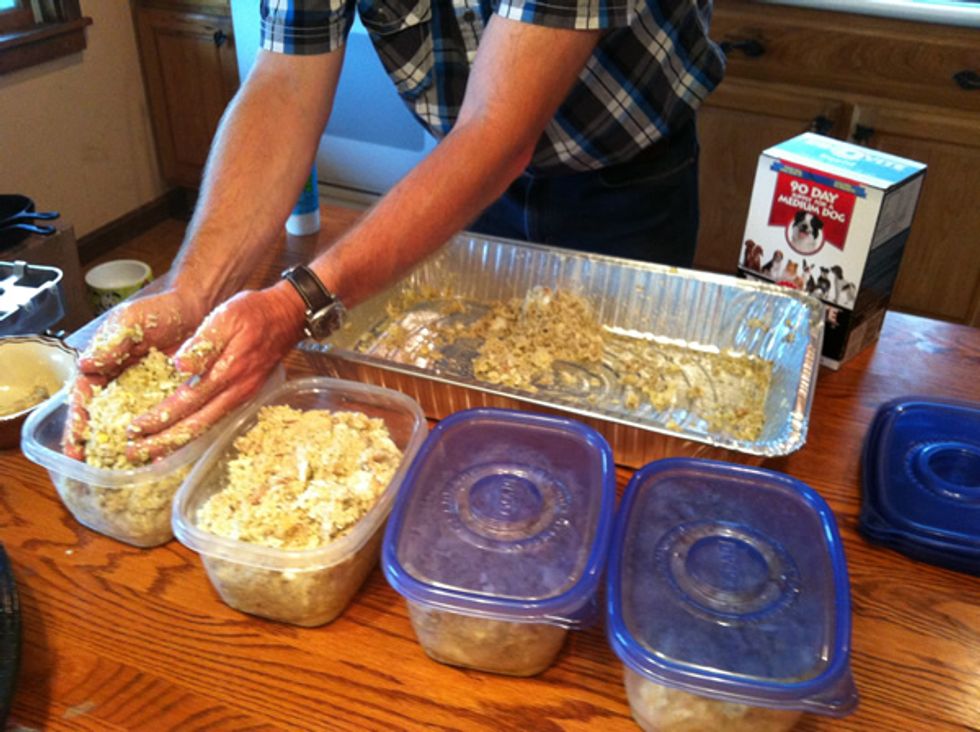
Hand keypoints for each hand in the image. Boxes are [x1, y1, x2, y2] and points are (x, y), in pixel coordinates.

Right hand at [62, 289, 206, 460]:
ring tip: (117, 468)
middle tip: (88, 466)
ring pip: (126, 424)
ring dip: (121, 446)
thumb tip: (85, 363)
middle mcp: (118, 382)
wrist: (197, 309)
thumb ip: (110, 343)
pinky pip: (157, 421)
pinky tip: (153, 455)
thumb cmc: (159, 310)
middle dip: (92, 443)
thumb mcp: (130, 322)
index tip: (74, 445)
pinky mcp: (166, 397)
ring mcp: (142, 392)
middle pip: (100, 418)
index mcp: (101, 364)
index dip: (76, 422)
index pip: (82, 398)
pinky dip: (153, 437)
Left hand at [123, 283, 305, 462]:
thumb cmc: (255, 312)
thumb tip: (180, 365)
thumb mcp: (227, 316)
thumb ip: (204, 341)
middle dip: (164, 442)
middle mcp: (235, 391)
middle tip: (134, 454)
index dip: (160, 417)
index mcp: (228, 371)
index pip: (188, 401)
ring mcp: (241, 396)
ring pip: (206, 427)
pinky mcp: (243, 395)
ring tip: (153, 453)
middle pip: (196, 425)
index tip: (135, 429)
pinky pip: (215, 420)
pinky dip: (195, 433)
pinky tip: (182, 438)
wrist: (288, 316)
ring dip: (177, 442)